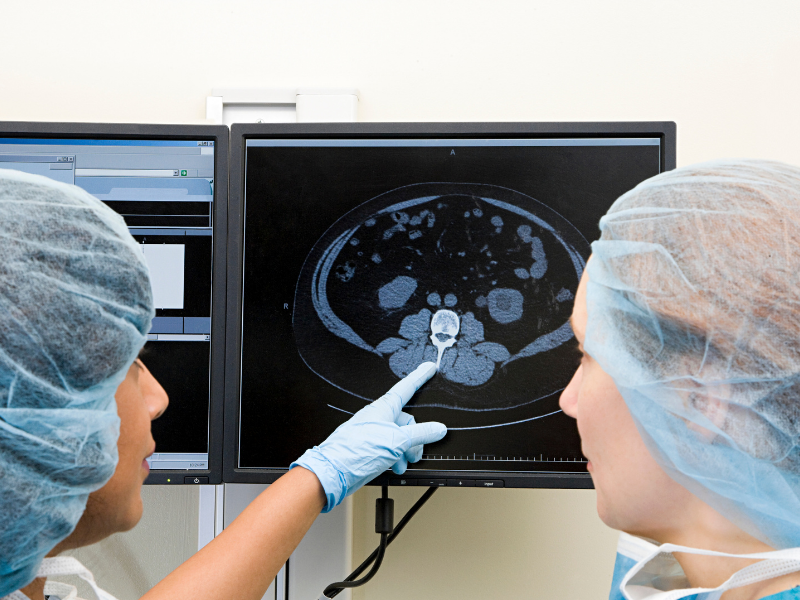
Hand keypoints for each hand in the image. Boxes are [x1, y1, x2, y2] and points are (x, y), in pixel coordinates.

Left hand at [291, 362, 446, 511]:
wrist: (334, 471)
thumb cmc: (357, 450)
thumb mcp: (397, 440)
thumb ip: (421, 434)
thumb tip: (438, 428)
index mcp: (384, 408)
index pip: (407, 387)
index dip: (420, 377)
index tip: (429, 367)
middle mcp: (378, 417)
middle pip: (406, 421)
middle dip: (415, 439)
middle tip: (415, 454)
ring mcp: (373, 432)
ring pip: (399, 437)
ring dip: (404, 452)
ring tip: (401, 464)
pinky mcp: (368, 447)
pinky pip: (389, 448)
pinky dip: (394, 458)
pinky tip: (393, 467)